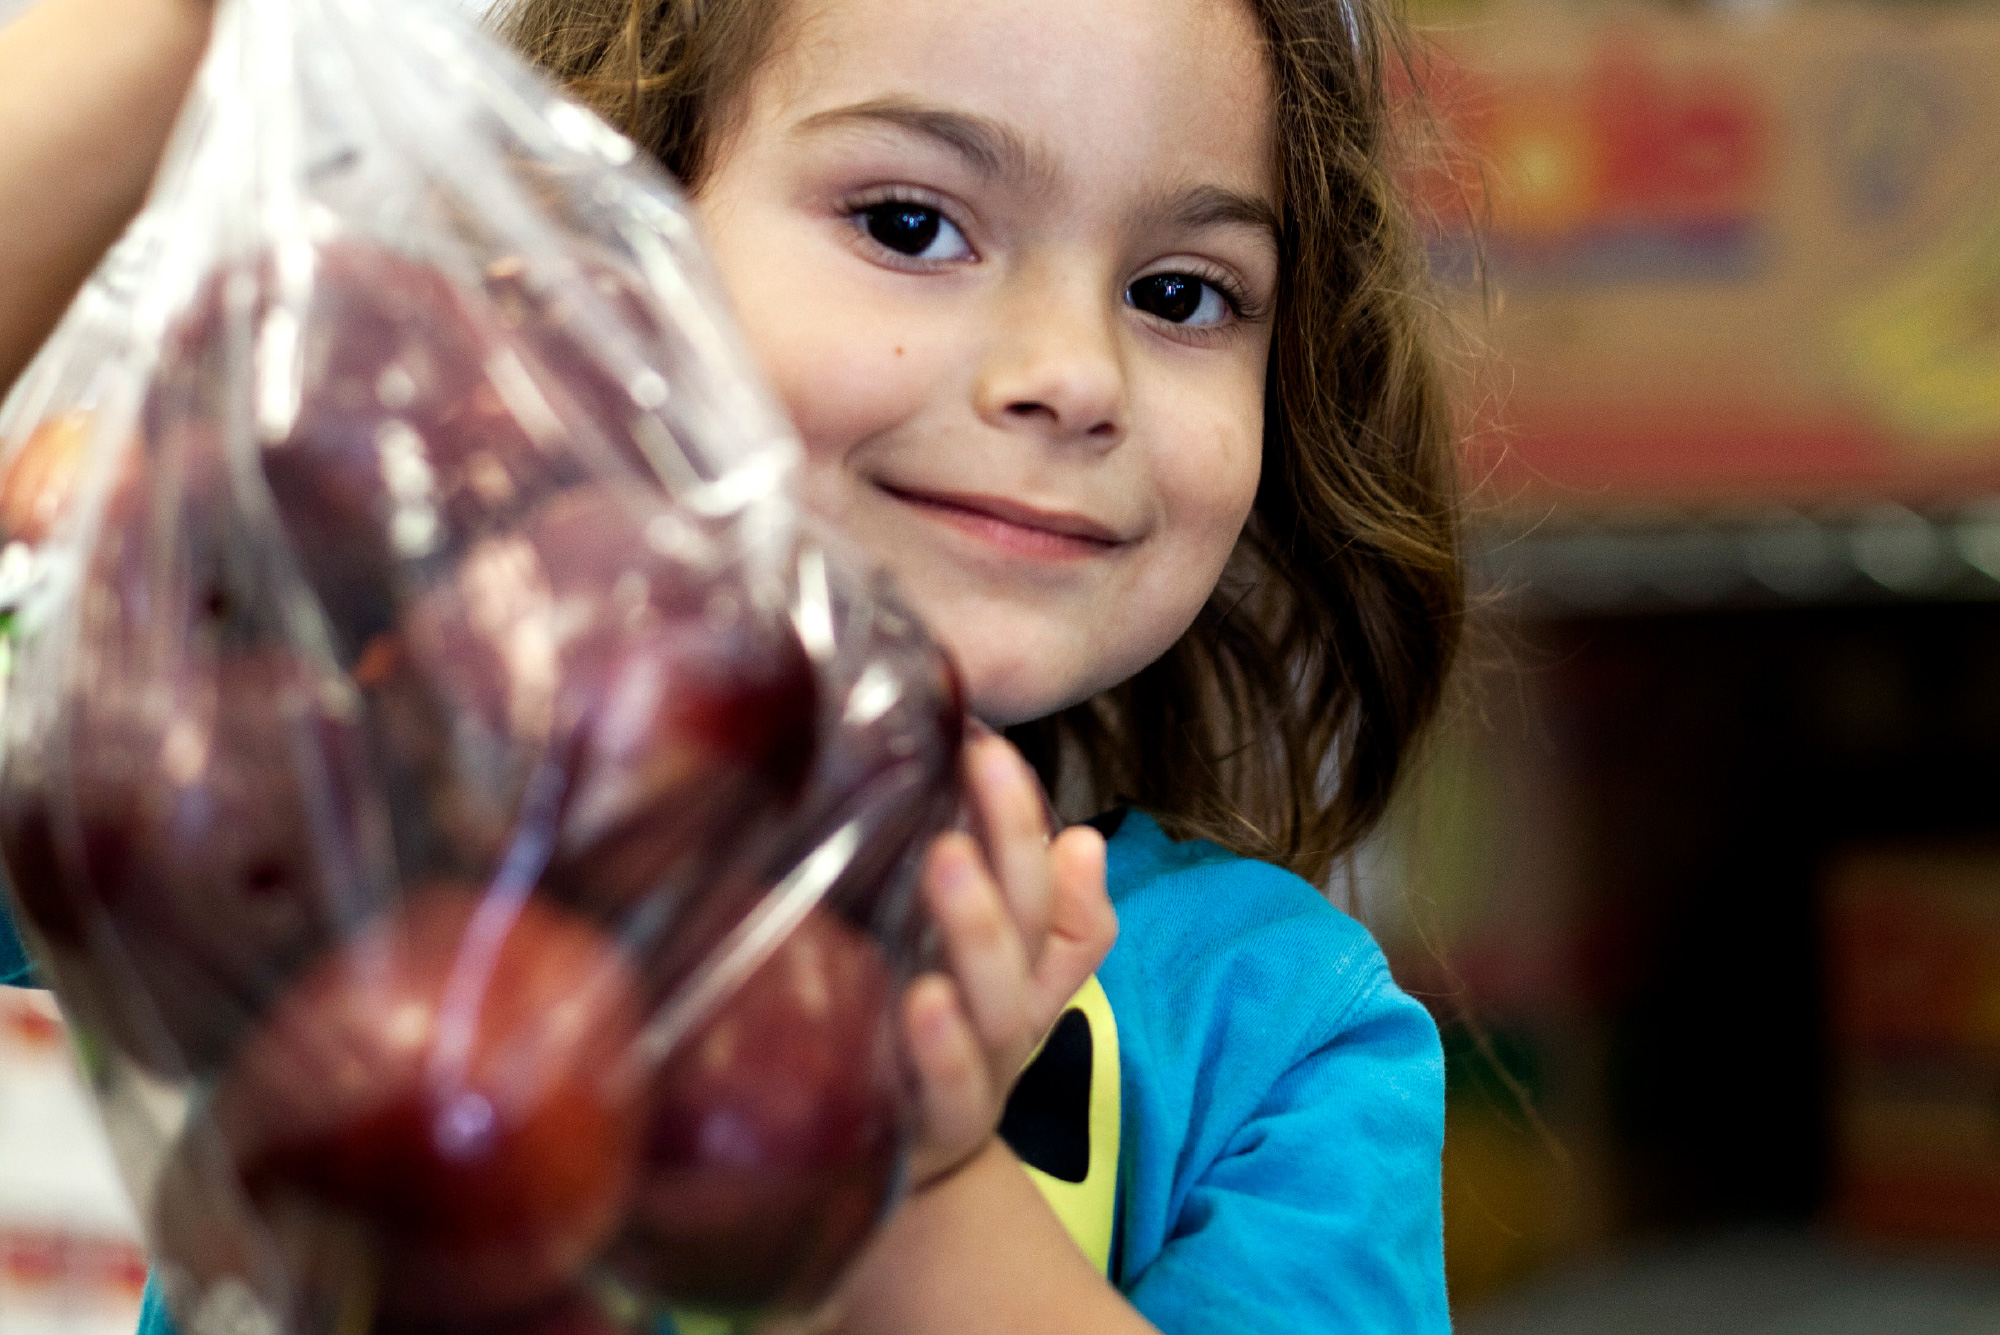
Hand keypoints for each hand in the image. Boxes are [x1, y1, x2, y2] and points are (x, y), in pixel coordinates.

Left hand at [899, 732, 1117, 1188]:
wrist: (905, 1177)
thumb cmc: (936, 1048)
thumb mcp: (986, 976)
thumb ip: (1035, 912)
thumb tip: (1082, 839)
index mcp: (1023, 974)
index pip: (1048, 888)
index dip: (1026, 821)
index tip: (987, 745)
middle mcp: (1009, 1020)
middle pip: (1027, 930)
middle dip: (1010, 847)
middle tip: (977, 769)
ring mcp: (973, 1075)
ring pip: (997, 1003)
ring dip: (978, 929)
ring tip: (948, 859)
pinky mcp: (924, 1131)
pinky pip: (946, 1090)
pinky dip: (940, 1048)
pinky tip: (921, 1001)